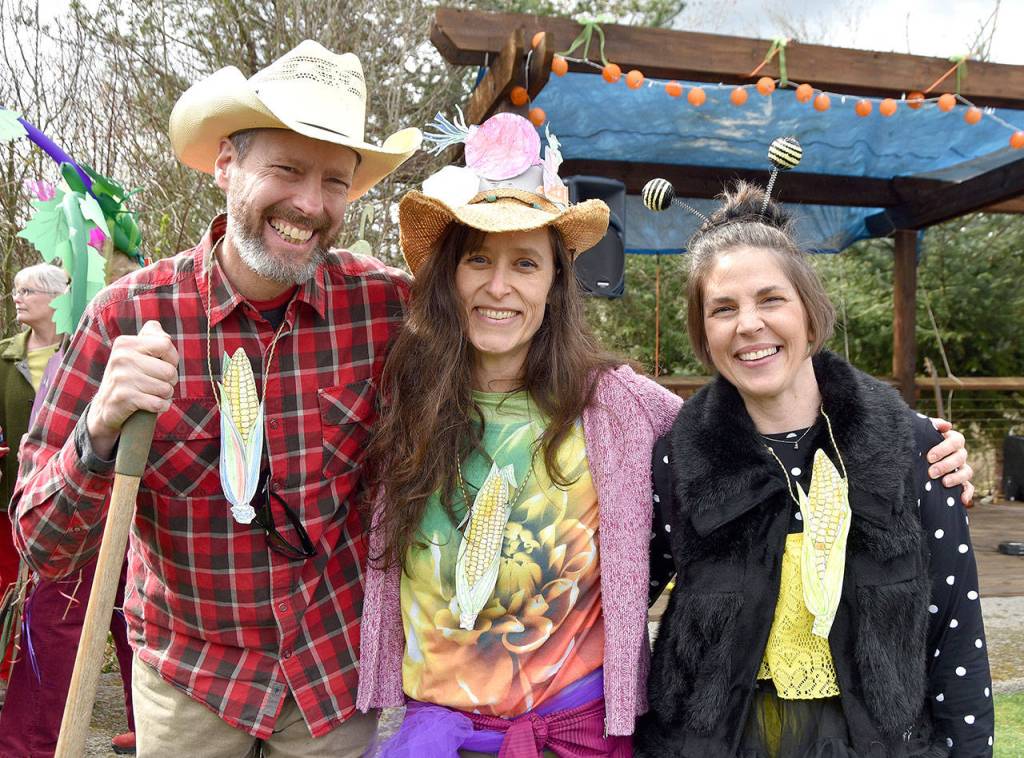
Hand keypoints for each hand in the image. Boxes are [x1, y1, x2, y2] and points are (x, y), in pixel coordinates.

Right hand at [87, 320, 178, 458]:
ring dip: (165, 395)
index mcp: (125, 343)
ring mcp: (121, 377)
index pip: (165, 344)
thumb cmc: (130, 377)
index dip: (172, 358)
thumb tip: (166, 336)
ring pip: (165, 388)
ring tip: (153, 393)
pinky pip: (158, 403)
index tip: (164, 364)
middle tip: (158, 383)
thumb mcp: (136, 353)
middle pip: (169, 370)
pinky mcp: (123, 397)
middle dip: (170, 381)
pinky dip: (161, 406)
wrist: (105, 407)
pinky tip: (152, 405)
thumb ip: (152, 337)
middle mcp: (121, 357)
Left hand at [928, 418, 973, 505]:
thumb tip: (946, 425)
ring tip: (944, 483)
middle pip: (961, 457)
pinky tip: (962, 500)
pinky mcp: (961, 482)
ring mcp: (961, 468)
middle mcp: (959, 453)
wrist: (916, 456)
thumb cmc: (920, 442)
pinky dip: (968, 493)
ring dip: (957, 478)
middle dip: (946, 465)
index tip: (929, 457)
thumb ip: (932, 425)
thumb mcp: (923, 432)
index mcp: (952, 439)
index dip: (944, 449)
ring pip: (967, 471)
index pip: (956, 441)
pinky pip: (969, 487)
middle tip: (931, 472)